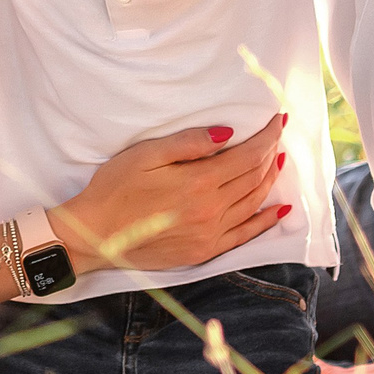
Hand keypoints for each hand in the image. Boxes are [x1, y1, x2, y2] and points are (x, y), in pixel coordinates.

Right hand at [52, 113, 288, 271]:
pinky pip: (245, 236)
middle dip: (269, 153)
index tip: (277, 121)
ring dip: (269, 180)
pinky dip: (266, 221)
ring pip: (253, 203)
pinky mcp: (204, 252)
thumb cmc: (114, 189)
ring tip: (276, 161)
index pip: (247, 156)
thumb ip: (188, 143)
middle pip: (254, 177)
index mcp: (198, 182)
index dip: (266, 137)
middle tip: (275, 136)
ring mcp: (209, 234)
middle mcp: (210, 210)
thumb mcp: (145, 155)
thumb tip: (227, 133)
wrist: (94, 236)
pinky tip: (279, 210)